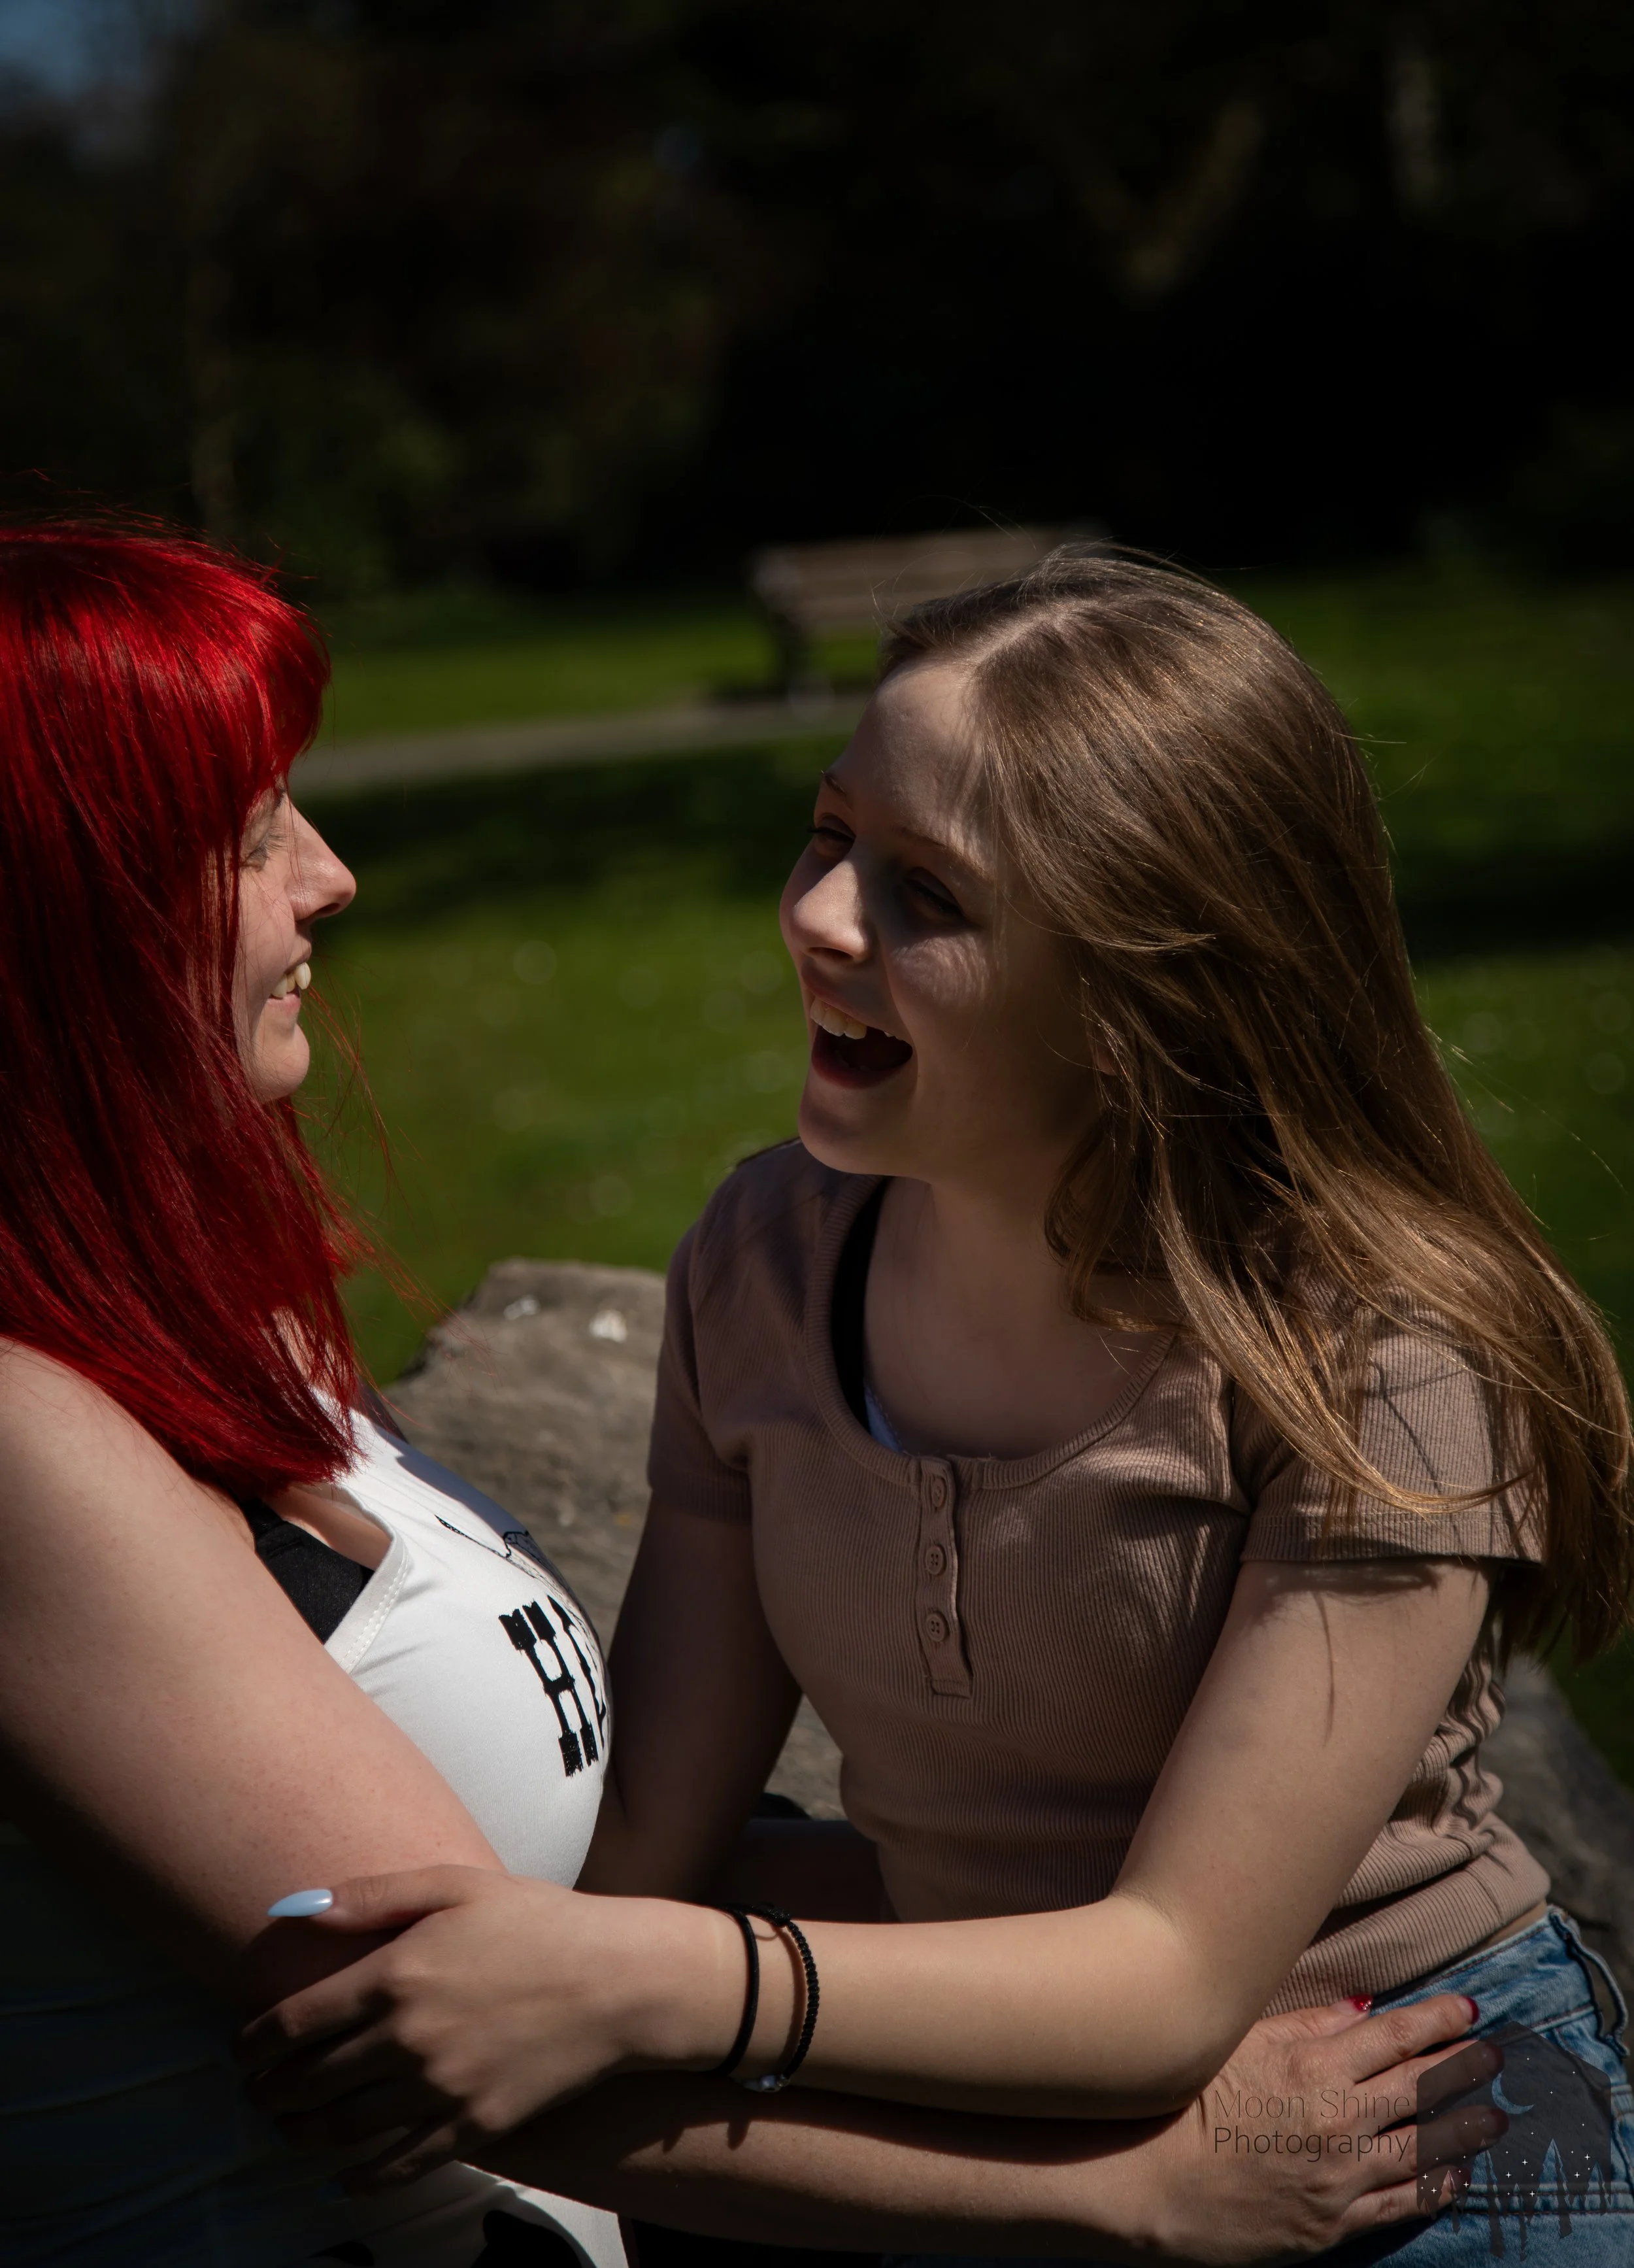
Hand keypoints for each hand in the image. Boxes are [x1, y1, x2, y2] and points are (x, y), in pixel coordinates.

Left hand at [237, 1867, 735, 2187]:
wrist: (622, 1981)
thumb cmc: (539, 1920)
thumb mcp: (456, 1884)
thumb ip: (371, 1897)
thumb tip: (292, 1907)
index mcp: (396, 1975)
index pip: (294, 2023)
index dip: (253, 2042)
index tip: (239, 2050)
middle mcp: (407, 2039)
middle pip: (307, 2082)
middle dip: (269, 2092)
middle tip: (256, 2093)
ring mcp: (440, 2090)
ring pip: (341, 2130)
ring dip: (301, 2134)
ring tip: (289, 2128)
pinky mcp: (473, 2128)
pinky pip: (396, 2167)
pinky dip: (358, 2178)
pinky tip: (342, 2176)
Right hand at [1131, 1994, 1503, 2262]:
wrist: (1153, 2182)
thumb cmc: (1188, 2101)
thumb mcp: (1242, 2043)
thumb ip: (1306, 2024)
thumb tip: (1363, 2008)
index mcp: (1312, 2066)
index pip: (1393, 2036)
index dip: (1437, 2020)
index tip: (1468, 2007)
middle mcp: (1336, 2119)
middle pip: (1418, 2089)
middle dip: (1463, 2069)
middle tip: (1497, 2057)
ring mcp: (1339, 2175)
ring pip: (1420, 2148)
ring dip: (1463, 2130)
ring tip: (1495, 2118)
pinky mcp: (1332, 2222)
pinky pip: (1398, 2204)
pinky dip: (1433, 2188)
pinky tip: (1455, 2176)